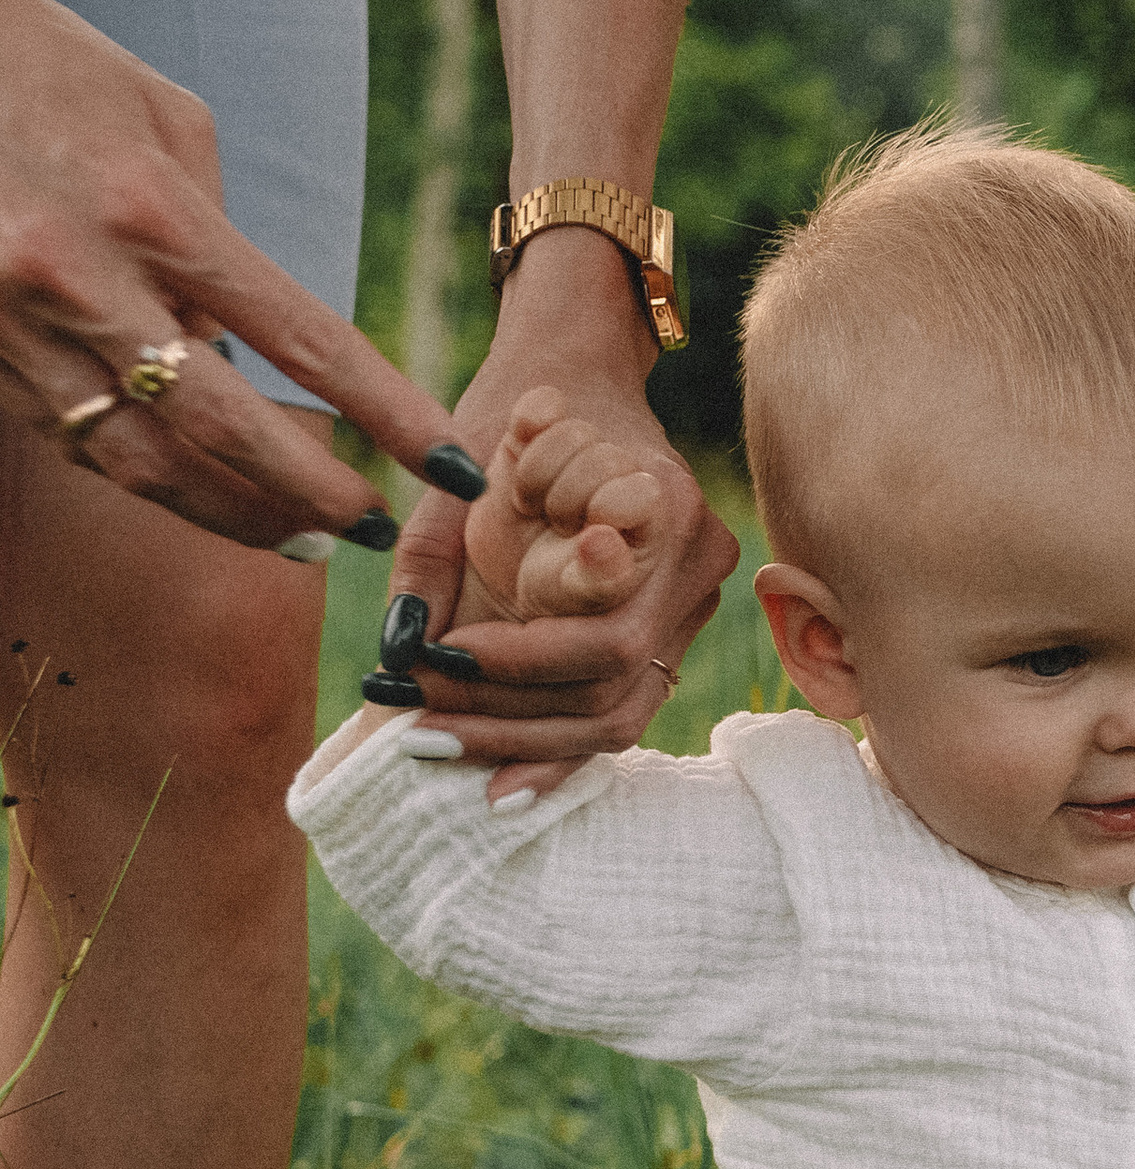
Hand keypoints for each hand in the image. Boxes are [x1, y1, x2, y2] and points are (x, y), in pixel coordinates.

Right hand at [0, 0, 471, 542]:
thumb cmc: (62, 76)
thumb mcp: (169, 125)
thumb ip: (220, 241)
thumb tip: (246, 341)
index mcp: (153, 212)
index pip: (301, 339)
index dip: (387, 415)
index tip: (449, 463)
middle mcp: (85, 280)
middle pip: (222, 428)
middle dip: (311, 495)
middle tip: (377, 529)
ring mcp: (24, 327)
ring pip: (141, 463)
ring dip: (231, 514)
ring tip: (302, 538)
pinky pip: (83, 442)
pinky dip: (154, 477)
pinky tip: (207, 493)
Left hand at [375, 244, 736, 797]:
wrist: (579, 378)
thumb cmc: (514, 416)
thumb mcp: (462, 469)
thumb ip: (432, 556)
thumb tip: (402, 653)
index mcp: (662, 508)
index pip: (608, 626)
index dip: (526, 659)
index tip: (443, 657)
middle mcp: (698, 564)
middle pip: (613, 679)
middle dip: (508, 710)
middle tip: (415, 718)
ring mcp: (694, 605)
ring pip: (619, 711)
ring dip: (521, 742)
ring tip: (434, 747)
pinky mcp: (672, 634)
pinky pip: (623, 710)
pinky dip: (557, 754)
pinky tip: (502, 791)